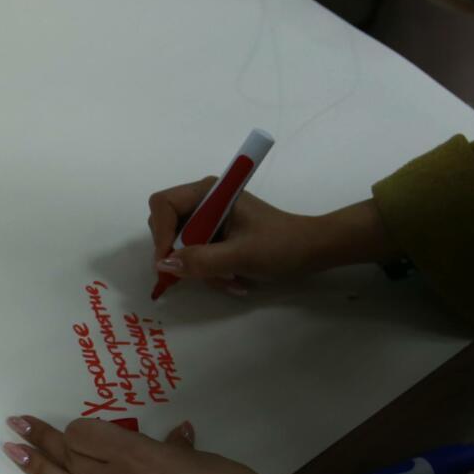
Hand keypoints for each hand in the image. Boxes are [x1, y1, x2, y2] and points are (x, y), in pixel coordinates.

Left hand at [1, 415, 307, 473]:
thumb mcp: (204, 459)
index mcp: (137, 453)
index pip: (86, 434)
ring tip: (12, 451)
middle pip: (70, 455)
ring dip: (36, 468)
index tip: (77, 430)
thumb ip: (178, 450)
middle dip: (41, 438)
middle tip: (17, 424)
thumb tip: (175, 437)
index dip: (79, 430)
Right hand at [147, 186, 398, 293]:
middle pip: (168, 226)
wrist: (314, 250)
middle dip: (182, 255)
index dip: (159, 233)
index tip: (168, 262)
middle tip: (198, 276)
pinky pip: (198, 253)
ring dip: (201, 269)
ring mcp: (212, 216)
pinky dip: (210, 270)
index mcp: (211, 191)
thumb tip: (165, 265)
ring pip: (182, 245)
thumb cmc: (282, 246)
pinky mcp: (218, 233)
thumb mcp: (241, 256)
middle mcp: (206, 199)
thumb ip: (201, 260)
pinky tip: (234, 279)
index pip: (163, 205)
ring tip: (229, 281)